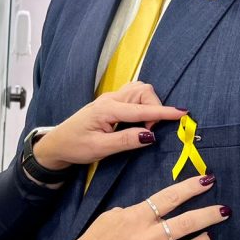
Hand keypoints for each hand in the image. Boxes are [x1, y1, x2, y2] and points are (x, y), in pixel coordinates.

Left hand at [33, 81, 184, 169]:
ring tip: (143, 127)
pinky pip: (134, 96)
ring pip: (140, 91)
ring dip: (149, 105)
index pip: (141, 110)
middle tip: (148, 132)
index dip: (163, 112)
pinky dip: (143, 105)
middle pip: (143, 91)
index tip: (182, 113)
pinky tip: (138, 121)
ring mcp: (111, 98)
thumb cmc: (75, 146)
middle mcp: (111, 99)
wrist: (57, 143)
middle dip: (154, 108)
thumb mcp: (100, 149)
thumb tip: (150, 135)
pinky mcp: (112, 102)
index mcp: (107, 109)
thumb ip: (125, 141)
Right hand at [54, 175, 227, 239]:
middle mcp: (146, 238)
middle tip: (224, 210)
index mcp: (135, 218)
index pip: (170, 198)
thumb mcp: (110, 217)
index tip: (207, 181)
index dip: (191, 188)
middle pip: (187, 223)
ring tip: (208, 237)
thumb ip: (134, 212)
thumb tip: (153, 212)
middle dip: (210, 214)